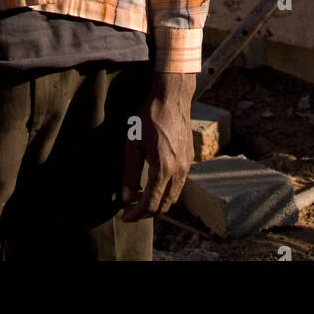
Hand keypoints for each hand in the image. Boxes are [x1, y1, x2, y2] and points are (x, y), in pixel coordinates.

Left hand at [120, 71, 195, 221]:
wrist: (172, 98)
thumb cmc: (149, 117)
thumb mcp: (132, 144)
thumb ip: (129, 173)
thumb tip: (125, 198)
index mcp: (163, 169)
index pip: (150, 204)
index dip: (136, 214)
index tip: (124, 215)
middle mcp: (178, 171)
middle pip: (164, 206)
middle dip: (146, 212)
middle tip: (130, 207)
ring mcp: (186, 166)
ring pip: (173, 197)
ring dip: (157, 202)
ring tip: (139, 195)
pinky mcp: (189, 159)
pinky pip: (179, 184)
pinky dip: (166, 190)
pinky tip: (152, 181)